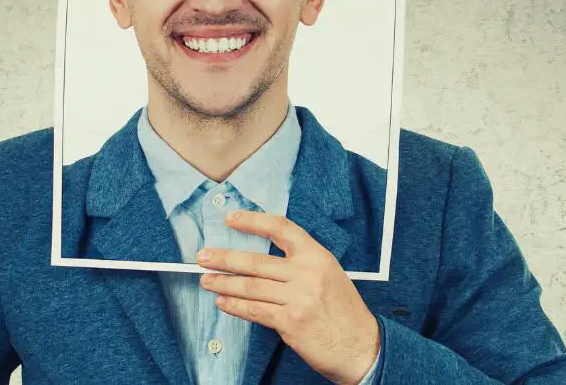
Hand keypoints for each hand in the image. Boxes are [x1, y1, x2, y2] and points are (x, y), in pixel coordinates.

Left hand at [197, 211, 380, 384]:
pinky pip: (254, 310)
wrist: (362, 346)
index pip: (280, 228)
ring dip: (223, 283)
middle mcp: (307, 273)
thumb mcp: (329, 274)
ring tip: (206, 280)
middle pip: (256, 260)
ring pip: (250, 286)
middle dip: (224, 258)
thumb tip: (260, 260)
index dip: (252, 221)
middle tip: (203, 256)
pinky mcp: (290, 321)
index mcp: (317, 255)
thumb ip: (300, 263)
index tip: (230, 218)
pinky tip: (223, 302)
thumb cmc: (343, 311)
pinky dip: (235, 306)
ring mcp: (298, 297)